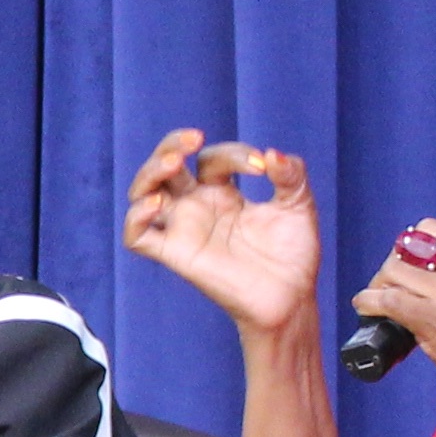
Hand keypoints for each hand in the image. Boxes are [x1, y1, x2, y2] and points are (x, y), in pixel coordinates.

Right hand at [123, 131, 322, 336]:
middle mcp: (197, 207)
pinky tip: (157, 204)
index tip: (263, 167)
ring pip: (143, 193)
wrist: (291, 297)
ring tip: (175, 162)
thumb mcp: (299, 204)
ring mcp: (183, 229)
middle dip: (171, 145)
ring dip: (151, 172)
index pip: (212, 159)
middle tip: (193, 139)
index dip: (235, 154)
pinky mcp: (175, 254)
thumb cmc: (293, 254)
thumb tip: (271, 154)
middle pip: (164, 167)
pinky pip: (138, 237)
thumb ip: (291, 175)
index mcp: (222, 193)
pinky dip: (136, 218)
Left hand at [345, 216, 435, 397]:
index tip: (404, 265)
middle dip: (390, 267)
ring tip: (377, 301)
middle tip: (386, 288)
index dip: (409, 246)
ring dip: (378, 285)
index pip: (433, 230)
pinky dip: (368, 303)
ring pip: (394, 270)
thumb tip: (422, 281)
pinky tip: (366, 309)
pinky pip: (388, 300)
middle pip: (407, 248)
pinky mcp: (433, 318)